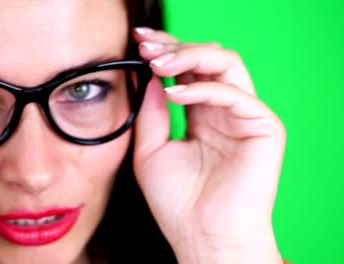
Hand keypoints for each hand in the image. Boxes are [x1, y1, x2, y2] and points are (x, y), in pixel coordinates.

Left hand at [132, 28, 285, 263]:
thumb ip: (152, 113)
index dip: (166, 52)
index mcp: (202, 115)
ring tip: (158, 63)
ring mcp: (245, 116)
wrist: (202, 237)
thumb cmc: (178, 202)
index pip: (188, 70)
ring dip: (190, 56)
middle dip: (175, 46)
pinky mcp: (264, 127)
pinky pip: (235, 94)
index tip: (139, 42)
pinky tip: (174, 92)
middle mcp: (224, 110)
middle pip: (208, 58)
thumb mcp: (151, 150)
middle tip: (147, 45)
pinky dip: (203, 88)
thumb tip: (150, 76)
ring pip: (226, 63)